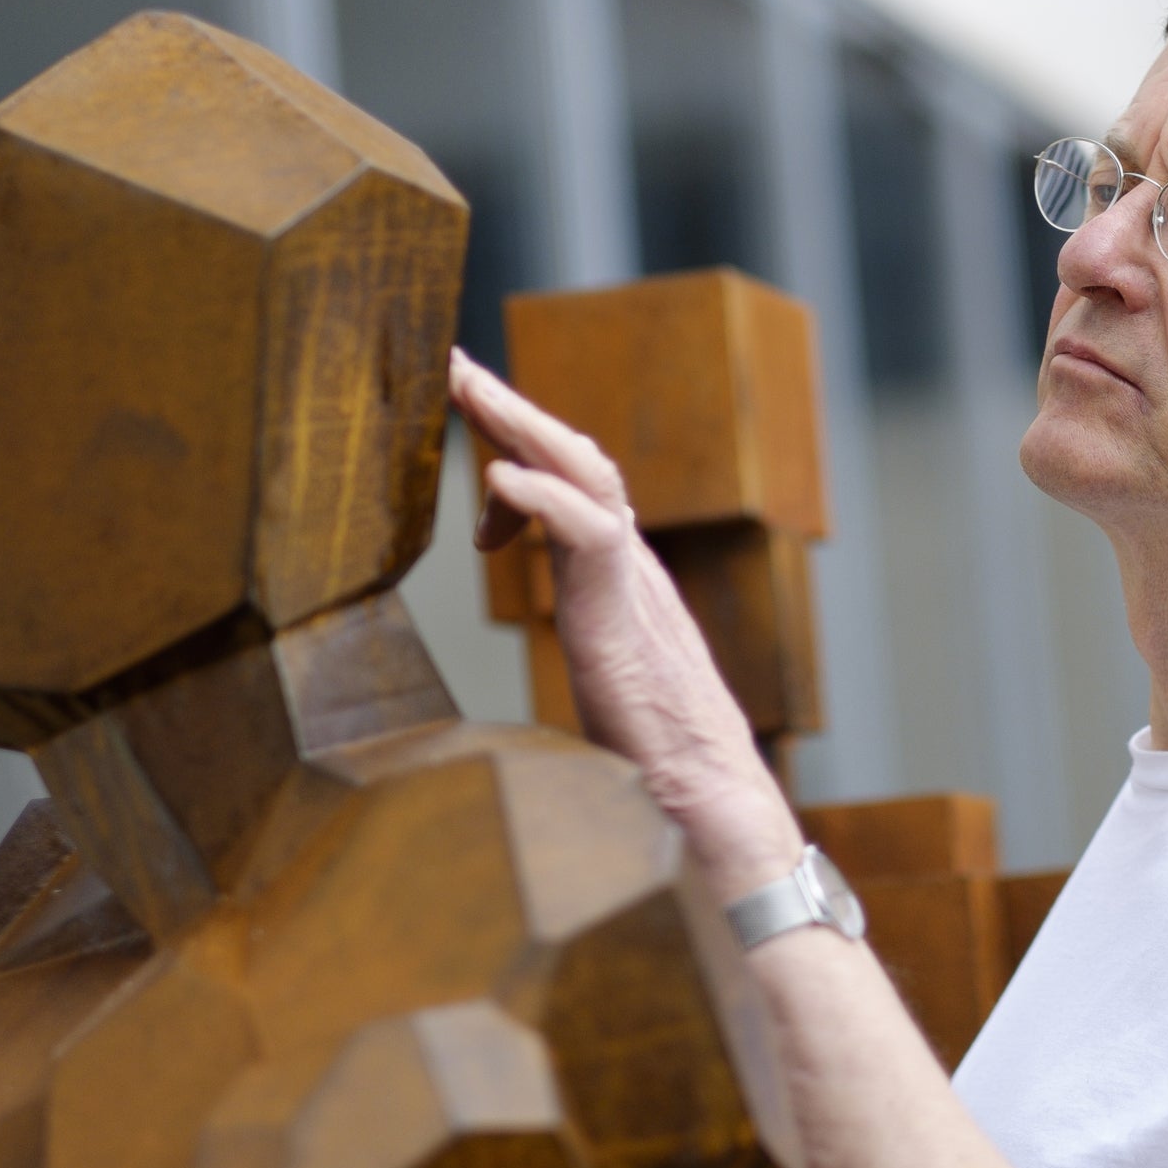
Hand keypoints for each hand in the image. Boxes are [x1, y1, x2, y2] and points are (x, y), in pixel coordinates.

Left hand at [447, 348, 802, 898]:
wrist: (709, 802)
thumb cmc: (656, 759)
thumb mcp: (603, 681)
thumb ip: (585, 643)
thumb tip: (553, 658)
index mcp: (620, 578)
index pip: (571, 486)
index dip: (520, 442)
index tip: (470, 408)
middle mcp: (630, 566)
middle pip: (577, 460)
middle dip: (514, 409)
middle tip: (457, 365)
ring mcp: (631, 586)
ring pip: (586, 477)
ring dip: (524, 426)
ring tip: (471, 391)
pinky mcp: (623, 619)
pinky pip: (588, 538)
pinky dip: (543, 500)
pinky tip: (496, 481)